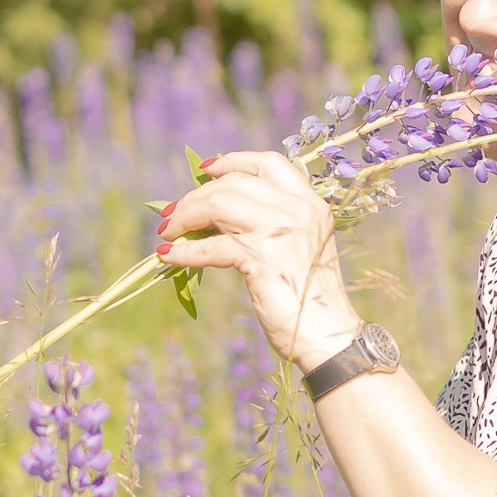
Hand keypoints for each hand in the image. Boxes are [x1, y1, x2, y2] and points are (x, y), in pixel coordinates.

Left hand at [157, 149, 357, 368]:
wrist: (328, 334)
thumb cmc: (310, 296)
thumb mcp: (296, 247)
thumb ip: (270, 223)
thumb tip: (214, 211)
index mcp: (310, 203)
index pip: (268, 163)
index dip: (232, 161)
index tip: (206, 170)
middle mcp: (298, 210)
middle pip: (233, 183)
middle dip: (195, 196)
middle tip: (173, 214)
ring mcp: (280, 232)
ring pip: (217, 205)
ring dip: (185, 217)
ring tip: (168, 231)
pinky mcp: (262, 259)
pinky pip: (211, 246)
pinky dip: (184, 251)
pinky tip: (170, 256)